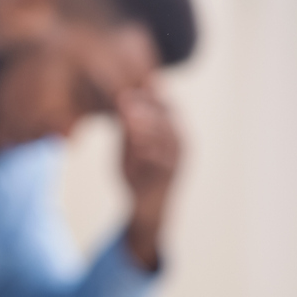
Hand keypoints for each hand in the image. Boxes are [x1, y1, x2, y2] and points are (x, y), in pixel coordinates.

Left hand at [118, 85, 180, 268]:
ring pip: (165, 134)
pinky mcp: (171, 175)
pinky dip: (148, 147)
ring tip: (126, 114)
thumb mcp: (131, 145)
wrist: (146, 210)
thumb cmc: (138, 174)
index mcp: (171, 129)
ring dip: (146, 122)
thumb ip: (129, 125)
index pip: (161, 103)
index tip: (120, 85)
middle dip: (144, 104)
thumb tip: (117, 99)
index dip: (143, 93)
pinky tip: (133, 140)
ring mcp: (177, 158)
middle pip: (166, 114)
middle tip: (122, 95)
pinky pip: (162, 158)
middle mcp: (179, 140)